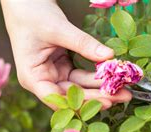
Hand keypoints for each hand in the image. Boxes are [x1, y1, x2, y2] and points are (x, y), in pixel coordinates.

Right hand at [0, 0, 131, 108]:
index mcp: (32, 77)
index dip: (82, 102)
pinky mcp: (62, 67)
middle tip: (124, 96)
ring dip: (101, 88)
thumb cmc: (32, 14)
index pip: (57, 98)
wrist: (26, 1)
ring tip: (125, 90)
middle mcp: (42, 80)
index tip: (105, 102)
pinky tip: (113, 78)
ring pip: (80, 87)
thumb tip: (109, 56)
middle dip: (98, 96)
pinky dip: (96, 76)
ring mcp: (53, 74)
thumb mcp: (58, 28)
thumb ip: (83, 44)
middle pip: (72, 95)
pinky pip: (82, 76)